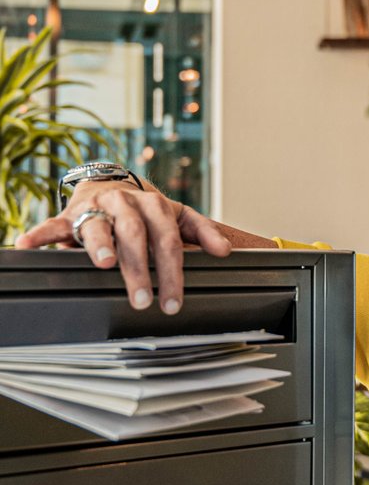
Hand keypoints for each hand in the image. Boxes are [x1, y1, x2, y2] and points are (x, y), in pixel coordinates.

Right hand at [14, 181, 230, 313]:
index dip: (172, 272)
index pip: (168, 241)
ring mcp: (97, 208)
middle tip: (142, 300)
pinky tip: (26, 245)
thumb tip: (226, 251)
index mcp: (155, 206)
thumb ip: (202, 231)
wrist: (109, 183)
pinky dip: (40, 234)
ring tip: (103, 264)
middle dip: (140, 269)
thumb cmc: (146, 209)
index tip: (172, 302)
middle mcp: (126, 204)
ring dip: (101, 245)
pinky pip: (53, 224)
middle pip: (136, 236)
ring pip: (99, 227)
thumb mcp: (177, 215)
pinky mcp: (69, 214)